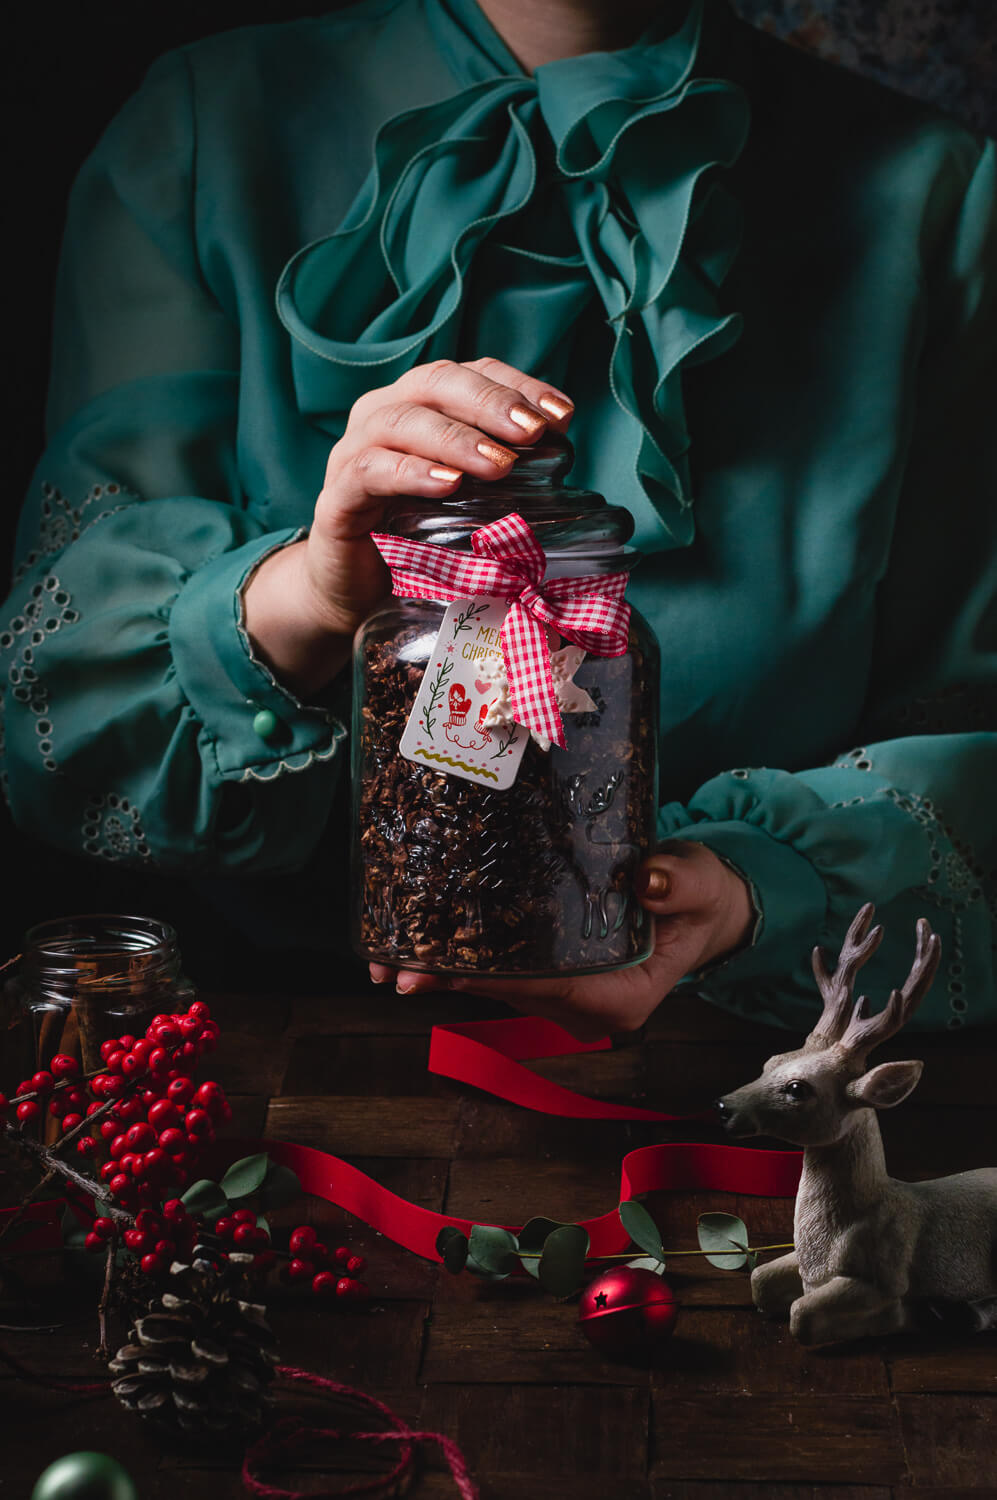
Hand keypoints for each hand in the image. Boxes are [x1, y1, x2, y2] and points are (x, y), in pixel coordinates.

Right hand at [242, 357, 573, 695]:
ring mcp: (353, 453)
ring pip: (403, 421)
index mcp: (420, 406)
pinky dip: (411, 473)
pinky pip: (370, 471)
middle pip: (437, 382)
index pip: (472, 374)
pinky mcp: (336, 499)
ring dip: (456, 438)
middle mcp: (382, 415)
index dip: (518, 385)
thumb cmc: (418, 541)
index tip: (562, 414)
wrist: (353, 594)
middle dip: (491, 404)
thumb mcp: (470, 503)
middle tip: (533, 432)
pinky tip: (447, 485)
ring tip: (499, 464)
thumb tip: (568, 468)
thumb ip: (505, 478)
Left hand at [369, 840, 754, 1040]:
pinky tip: (417, 944)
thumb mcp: (700, 882)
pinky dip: (460, 960)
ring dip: (444, 972)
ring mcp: (563, 996)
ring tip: (386, 958)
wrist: (698, 908)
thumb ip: (680, 881)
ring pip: (495, 987)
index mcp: (621, 995)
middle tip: (394, 967)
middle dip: (451, 978)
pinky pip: (497, 973)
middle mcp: (585, 1006)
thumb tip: (650, 881)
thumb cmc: (699, 897)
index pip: (552, 987)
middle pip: (509, 992)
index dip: (497, 979)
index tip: (449, 970)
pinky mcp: (546, 978)